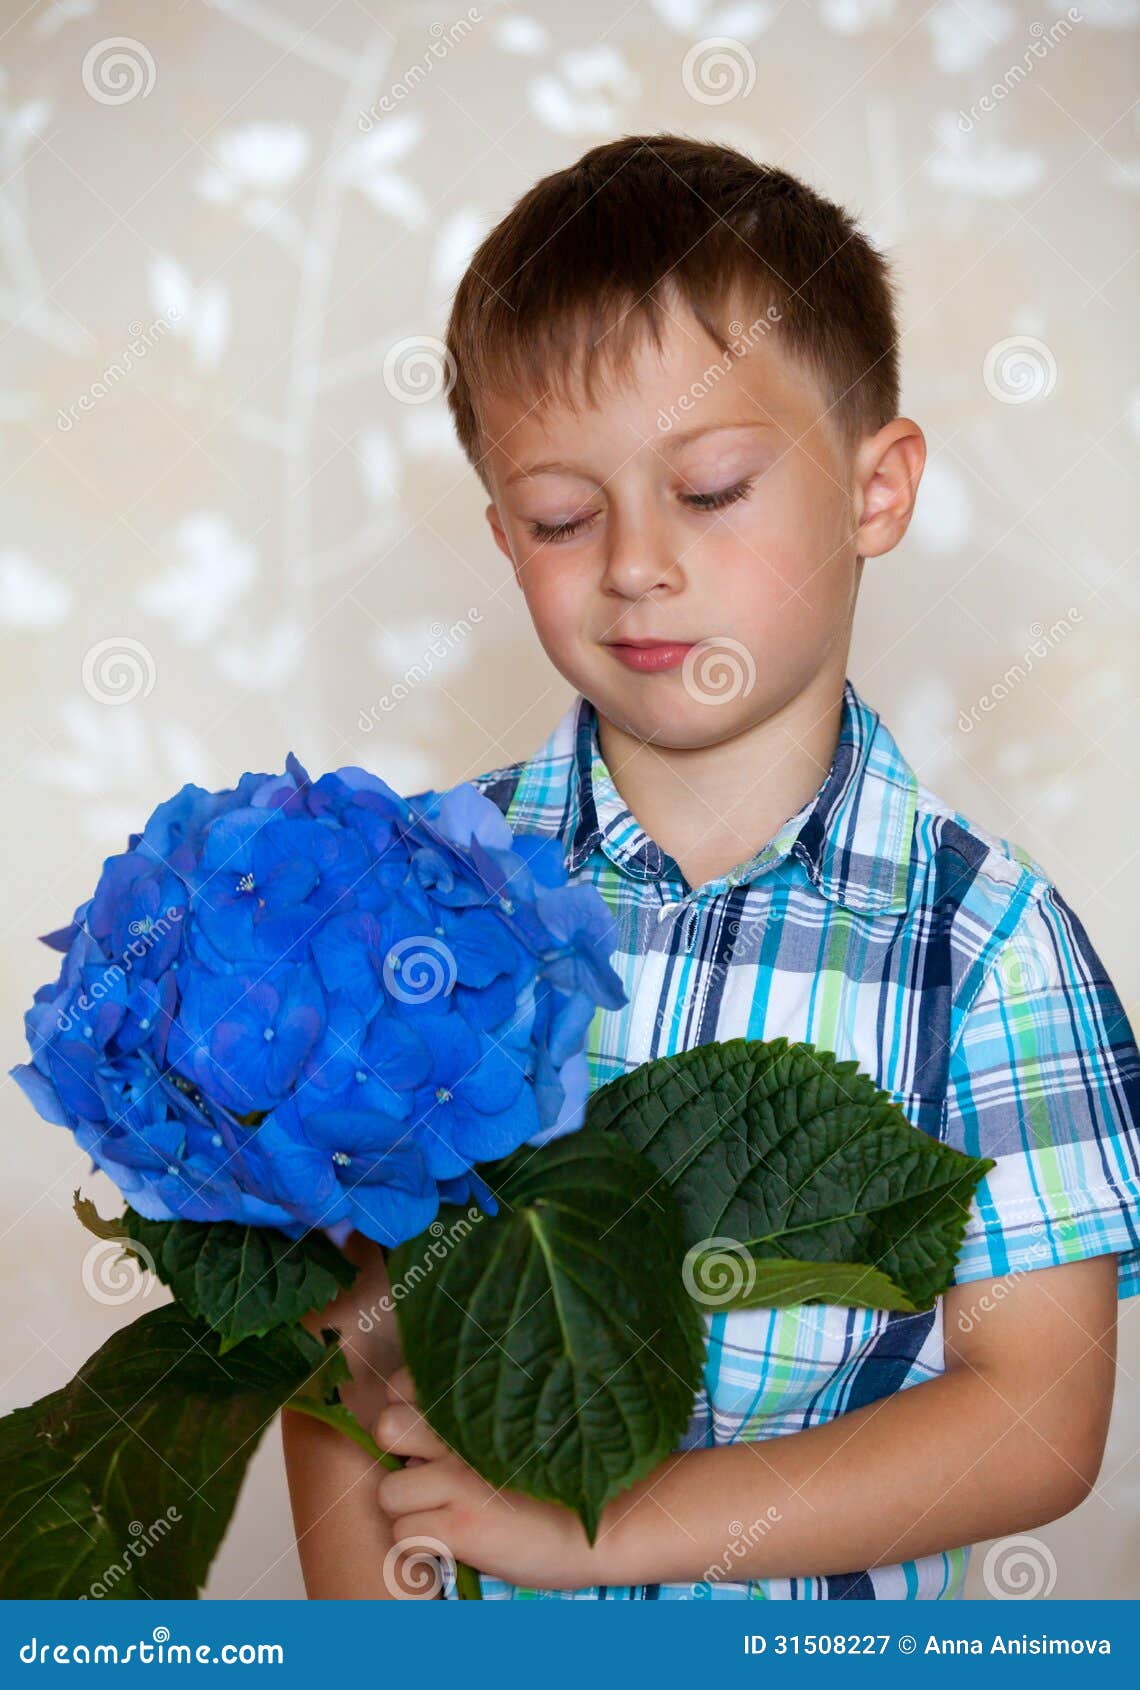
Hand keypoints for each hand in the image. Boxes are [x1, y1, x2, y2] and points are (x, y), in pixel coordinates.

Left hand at [372, 1367, 604, 1592]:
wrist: (610, 1524)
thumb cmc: (562, 1475)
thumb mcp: (521, 1425)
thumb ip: (474, 1414)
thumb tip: (413, 1420)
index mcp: (481, 1399)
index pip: (403, 1385)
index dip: (408, 1411)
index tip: (429, 1434)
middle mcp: (464, 1431)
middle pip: (387, 1427)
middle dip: (401, 1457)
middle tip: (432, 1477)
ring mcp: (460, 1478)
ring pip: (389, 1491)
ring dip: (411, 1509)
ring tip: (445, 1515)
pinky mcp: (462, 1525)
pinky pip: (403, 1536)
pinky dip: (421, 1547)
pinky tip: (451, 1544)